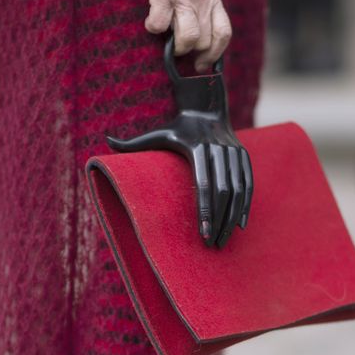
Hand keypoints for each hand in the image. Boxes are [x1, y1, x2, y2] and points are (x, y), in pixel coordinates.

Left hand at [107, 36, 252, 248]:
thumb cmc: (176, 128)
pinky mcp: (244, 156)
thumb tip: (106, 140)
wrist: (206, 108)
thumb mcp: (156, 133)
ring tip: (224, 241)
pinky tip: (240, 226)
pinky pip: (248, 184)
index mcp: (197, 148)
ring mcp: (235, 153)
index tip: (203, 235)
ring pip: (237, 191)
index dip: (205, 212)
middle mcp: (219, 150)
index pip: (203, 186)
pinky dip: (246, 205)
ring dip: (232, 218)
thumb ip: (132, 142)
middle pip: (222, 193)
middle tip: (213, 245)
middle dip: (219, 222)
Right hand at [138, 0, 231, 72]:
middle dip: (191, 51)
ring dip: (176, 46)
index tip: (203, 64)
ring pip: (188, 38)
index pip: (223, 34)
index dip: (215, 54)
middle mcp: (202, 0)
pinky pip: (159, 24)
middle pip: (204, 41)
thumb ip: (205, 4)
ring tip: (166, 39)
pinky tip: (149, 22)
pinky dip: (153, 28)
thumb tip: (202, 28)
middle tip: (178, 48)